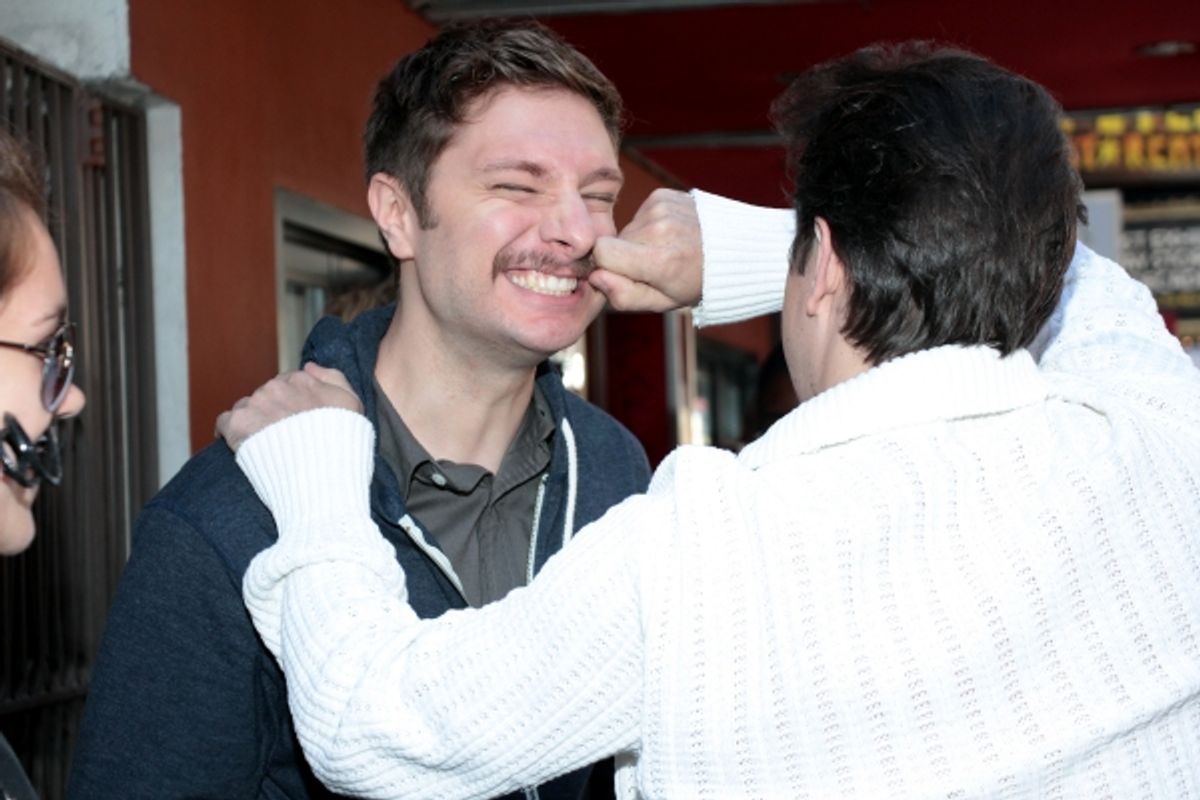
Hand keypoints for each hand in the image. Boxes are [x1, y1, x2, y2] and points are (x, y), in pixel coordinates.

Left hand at [216, 362, 362, 451]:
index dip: (291, 403)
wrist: (321, 473)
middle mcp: (275, 387)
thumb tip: (309, 366)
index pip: (287, 384)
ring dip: (252, 422)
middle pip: (266, 396)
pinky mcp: (237, 425)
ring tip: (263, 446)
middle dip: (271, 412)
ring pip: (246, 408)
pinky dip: (228, 433)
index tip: (295, 421)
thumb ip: (333, 377)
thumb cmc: (341, 442)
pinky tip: (237, 445)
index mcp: (301, 380)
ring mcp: (255, 405)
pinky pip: (224, 423)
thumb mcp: (351, 403)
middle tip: (280, 437)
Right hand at [590, 188, 702, 311]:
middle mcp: (660, 229)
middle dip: (627, 256)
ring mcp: (662, 208)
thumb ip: (624, 296)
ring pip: (628, 229)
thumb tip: (595, 277)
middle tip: (655, 265)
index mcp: (659, 261)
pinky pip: (640, 214)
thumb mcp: (662, 302)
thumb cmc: (693, 282)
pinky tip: (670, 234)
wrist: (733, 251)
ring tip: (666, 249)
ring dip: (640, 241)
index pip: (602, 252)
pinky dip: (649, 225)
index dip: (607, 265)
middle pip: (615, 241)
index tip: (626, 274)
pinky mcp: (664, 195)